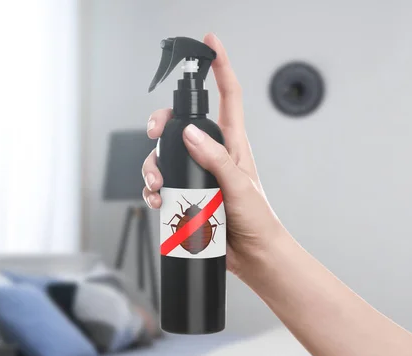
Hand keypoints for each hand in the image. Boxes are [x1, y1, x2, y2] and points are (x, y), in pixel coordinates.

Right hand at [141, 33, 284, 277]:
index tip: (210, 44)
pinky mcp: (187, 195)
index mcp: (233, 144)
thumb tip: (189, 133)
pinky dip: (153, 191)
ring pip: (165, 157)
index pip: (228, 97)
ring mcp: (198, 175)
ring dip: (153, 167)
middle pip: (181, 125)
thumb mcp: (239, 186)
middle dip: (161, 124)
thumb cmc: (258, 220)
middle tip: (154, 133)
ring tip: (157, 185)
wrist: (253, 255)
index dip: (220, 67)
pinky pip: (162, 185)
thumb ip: (215, 159)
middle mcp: (212, 154)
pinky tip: (157, 201)